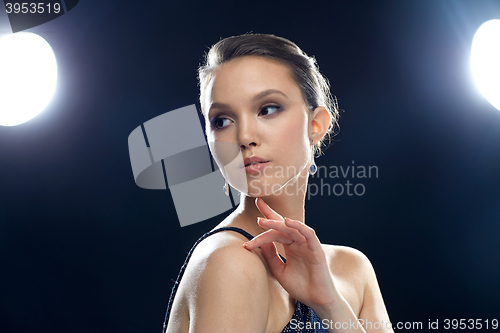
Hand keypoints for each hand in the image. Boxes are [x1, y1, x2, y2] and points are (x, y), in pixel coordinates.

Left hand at [243, 198, 339, 312]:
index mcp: (291, 246)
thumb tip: (262, 242)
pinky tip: (288, 222)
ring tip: (262, 221)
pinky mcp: (316, 250)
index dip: (268, 215)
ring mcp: (307, 245)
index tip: (256, 203)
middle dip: (269, 216)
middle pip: (282, 225)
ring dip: (276, 223)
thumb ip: (271, 256)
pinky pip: (308, 234)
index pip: (278, 228)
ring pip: (291, 228)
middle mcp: (299, 242)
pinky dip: (299, 226)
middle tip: (257, 208)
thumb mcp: (280, 270)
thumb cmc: (301, 287)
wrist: (317, 301)